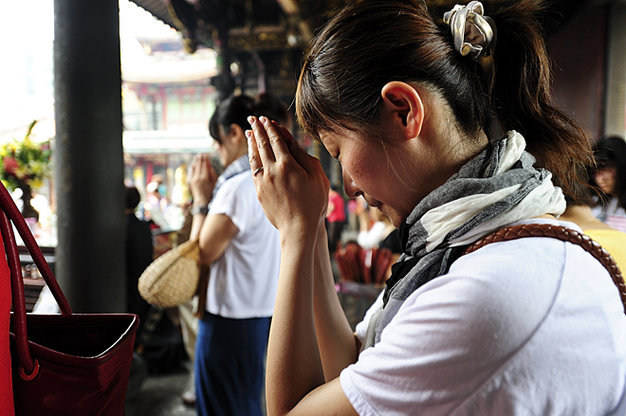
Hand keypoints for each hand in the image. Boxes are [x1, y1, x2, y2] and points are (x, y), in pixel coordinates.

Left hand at [188, 154, 217, 205]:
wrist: (202, 200)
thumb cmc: (211, 192)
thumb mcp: (214, 182)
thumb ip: (212, 173)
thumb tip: (209, 164)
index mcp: (204, 178)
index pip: (204, 166)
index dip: (205, 160)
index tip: (206, 155)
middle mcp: (197, 178)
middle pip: (198, 165)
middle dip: (200, 159)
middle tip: (201, 154)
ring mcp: (192, 179)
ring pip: (193, 168)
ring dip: (195, 162)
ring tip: (197, 157)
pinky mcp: (190, 181)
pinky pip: (191, 172)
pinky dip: (193, 167)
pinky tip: (194, 164)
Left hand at [247, 116, 328, 234]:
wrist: (298, 228)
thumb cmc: (313, 203)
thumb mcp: (317, 177)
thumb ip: (304, 156)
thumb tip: (291, 141)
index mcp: (288, 165)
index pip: (276, 140)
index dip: (270, 127)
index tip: (266, 119)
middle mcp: (272, 171)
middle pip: (262, 144)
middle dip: (257, 129)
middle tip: (252, 118)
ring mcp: (263, 182)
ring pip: (254, 156)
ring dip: (251, 142)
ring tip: (248, 131)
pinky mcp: (259, 191)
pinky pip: (253, 170)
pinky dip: (251, 158)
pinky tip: (252, 153)